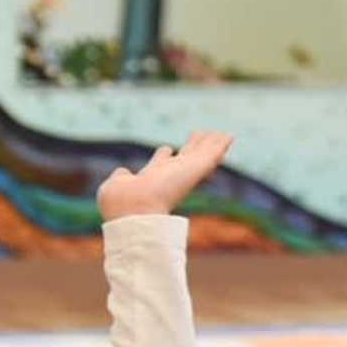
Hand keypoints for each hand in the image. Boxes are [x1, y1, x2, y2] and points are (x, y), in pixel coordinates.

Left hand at [99, 129, 232, 220]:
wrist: (135, 212)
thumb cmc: (121, 203)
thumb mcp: (116, 185)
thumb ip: (120, 178)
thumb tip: (123, 172)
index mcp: (150, 180)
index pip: (159, 166)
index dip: (162, 157)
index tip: (167, 150)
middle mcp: (170, 176)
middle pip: (184, 159)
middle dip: (190, 148)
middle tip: (198, 137)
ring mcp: (184, 173)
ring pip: (202, 155)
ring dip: (211, 144)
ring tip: (220, 134)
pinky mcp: (196, 169)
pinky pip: (212, 154)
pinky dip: (221, 145)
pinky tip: (229, 136)